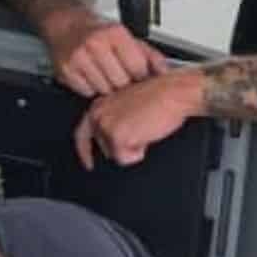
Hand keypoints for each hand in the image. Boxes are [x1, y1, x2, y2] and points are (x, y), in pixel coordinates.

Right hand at [45, 10, 167, 97]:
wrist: (65, 24)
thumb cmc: (97, 31)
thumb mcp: (126, 36)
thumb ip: (148, 54)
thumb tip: (164, 72)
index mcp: (115, 33)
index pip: (137, 68)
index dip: (140, 75)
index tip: (137, 75)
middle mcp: (96, 44)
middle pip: (121, 82)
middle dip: (123, 82)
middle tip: (120, 75)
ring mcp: (79, 58)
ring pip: (104, 89)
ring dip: (107, 86)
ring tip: (105, 74)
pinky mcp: (66, 71)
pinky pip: (87, 92)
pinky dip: (91, 88)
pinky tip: (91, 76)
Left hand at [74, 69, 204, 171]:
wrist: (173, 92)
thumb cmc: (160, 96)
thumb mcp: (127, 105)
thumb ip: (114, 119)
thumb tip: (113, 139)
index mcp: (99, 105)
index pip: (82, 133)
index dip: (85, 151)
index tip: (89, 164)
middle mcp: (97, 114)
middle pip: (104, 147)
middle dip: (123, 146)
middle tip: (141, 131)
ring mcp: (105, 126)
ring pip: (116, 154)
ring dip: (133, 147)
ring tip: (146, 128)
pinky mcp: (116, 137)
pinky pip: (125, 158)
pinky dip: (139, 153)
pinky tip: (147, 135)